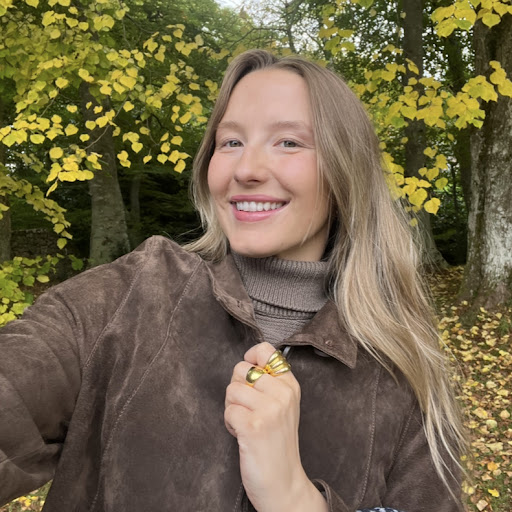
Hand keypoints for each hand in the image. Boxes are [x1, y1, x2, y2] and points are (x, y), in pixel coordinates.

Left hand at [224, 342, 326, 511]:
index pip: (266, 350)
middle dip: (237, 389)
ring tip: (246, 424)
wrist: (283, 484)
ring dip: (232, 408)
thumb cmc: (276, 444)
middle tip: (248, 409)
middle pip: (241, 369)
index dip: (250, 358)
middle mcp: (282, 394)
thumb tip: (247, 362)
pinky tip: (242, 434)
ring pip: (232, 390)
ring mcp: (269, 410)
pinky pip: (228, 410)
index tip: (249, 375)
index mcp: (290, 385)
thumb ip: (270, 383)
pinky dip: (230, 423)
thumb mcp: (283, 407)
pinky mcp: (254, 426)